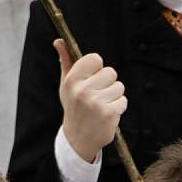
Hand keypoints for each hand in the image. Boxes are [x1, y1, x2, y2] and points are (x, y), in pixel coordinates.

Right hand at [54, 38, 127, 162]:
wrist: (77, 140)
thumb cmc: (74, 107)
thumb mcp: (66, 85)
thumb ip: (66, 61)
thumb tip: (58, 41)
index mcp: (72, 80)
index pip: (95, 58)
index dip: (97, 68)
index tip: (92, 78)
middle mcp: (82, 90)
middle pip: (111, 72)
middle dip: (107, 83)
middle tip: (96, 96)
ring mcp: (95, 102)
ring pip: (119, 86)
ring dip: (114, 96)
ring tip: (101, 106)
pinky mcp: (108, 113)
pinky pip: (123, 100)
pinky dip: (118, 107)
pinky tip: (107, 115)